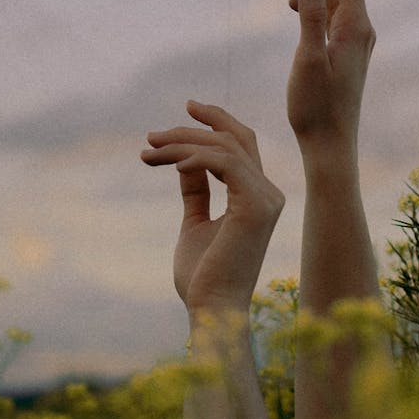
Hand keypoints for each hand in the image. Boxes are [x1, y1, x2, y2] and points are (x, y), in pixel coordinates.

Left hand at [141, 101, 284, 317]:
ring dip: (183, 143)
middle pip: (236, 138)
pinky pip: (225, 164)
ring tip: (150, 150)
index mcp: (258, 196)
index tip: (186, 109)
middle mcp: (269, 193)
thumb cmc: (203, 276)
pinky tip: (170, 165)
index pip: (241, 146)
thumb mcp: (195, 222)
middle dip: (195, 127)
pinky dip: (195, 158)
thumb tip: (184, 162)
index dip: (216, 122)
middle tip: (153, 134)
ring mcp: (265, 198)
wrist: (210, 309)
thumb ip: (196, 190)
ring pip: (225, 147)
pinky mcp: (255, 206)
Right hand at [261, 0, 374, 153]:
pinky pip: (328, 14)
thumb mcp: (308, 59)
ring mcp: (352, 41)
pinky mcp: (343, 53)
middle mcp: (359, 29)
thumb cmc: (317, 108)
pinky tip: (291, 1)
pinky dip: (308, 1)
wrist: (330, 145)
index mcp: (354, 26)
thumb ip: (312, 16)